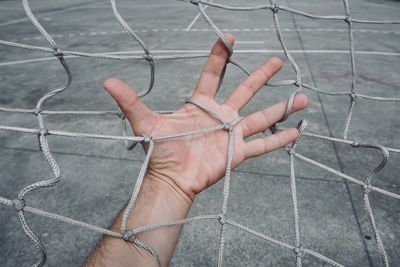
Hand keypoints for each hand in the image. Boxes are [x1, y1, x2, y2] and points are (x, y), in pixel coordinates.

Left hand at [103, 33, 307, 201]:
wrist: (171, 179)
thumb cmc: (160, 152)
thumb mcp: (146, 122)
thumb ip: (131, 101)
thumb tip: (106, 81)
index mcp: (201, 105)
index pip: (213, 74)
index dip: (220, 55)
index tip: (229, 38)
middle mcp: (220, 116)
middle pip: (245, 91)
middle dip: (261, 74)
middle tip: (278, 59)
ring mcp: (231, 134)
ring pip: (261, 117)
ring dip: (281, 107)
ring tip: (303, 96)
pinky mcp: (238, 152)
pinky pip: (263, 144)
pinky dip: (280, 139)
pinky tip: (297, 131)